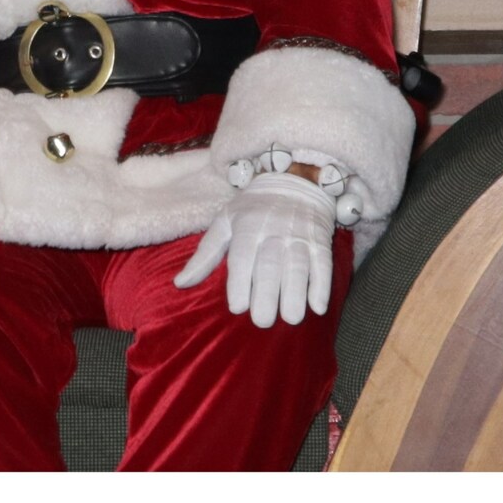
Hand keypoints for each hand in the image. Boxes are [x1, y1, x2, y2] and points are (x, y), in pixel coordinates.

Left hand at [174, 168, 339, 327]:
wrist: (294, 181)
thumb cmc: (253, 209)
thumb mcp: (225, 222)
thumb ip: (205, 255)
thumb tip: (180, 284)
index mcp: (246, 227)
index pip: (242, 256)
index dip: (240, 282)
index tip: (238, 308)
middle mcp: (273, 231)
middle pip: (270, 265)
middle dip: (267, 294)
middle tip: (263, 321)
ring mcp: (298, 236)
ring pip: (298, 266)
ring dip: (296, 293)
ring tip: (291, 318)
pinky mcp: (320, 241)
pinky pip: (322, 263)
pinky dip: (321, 285)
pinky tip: (317, 307)